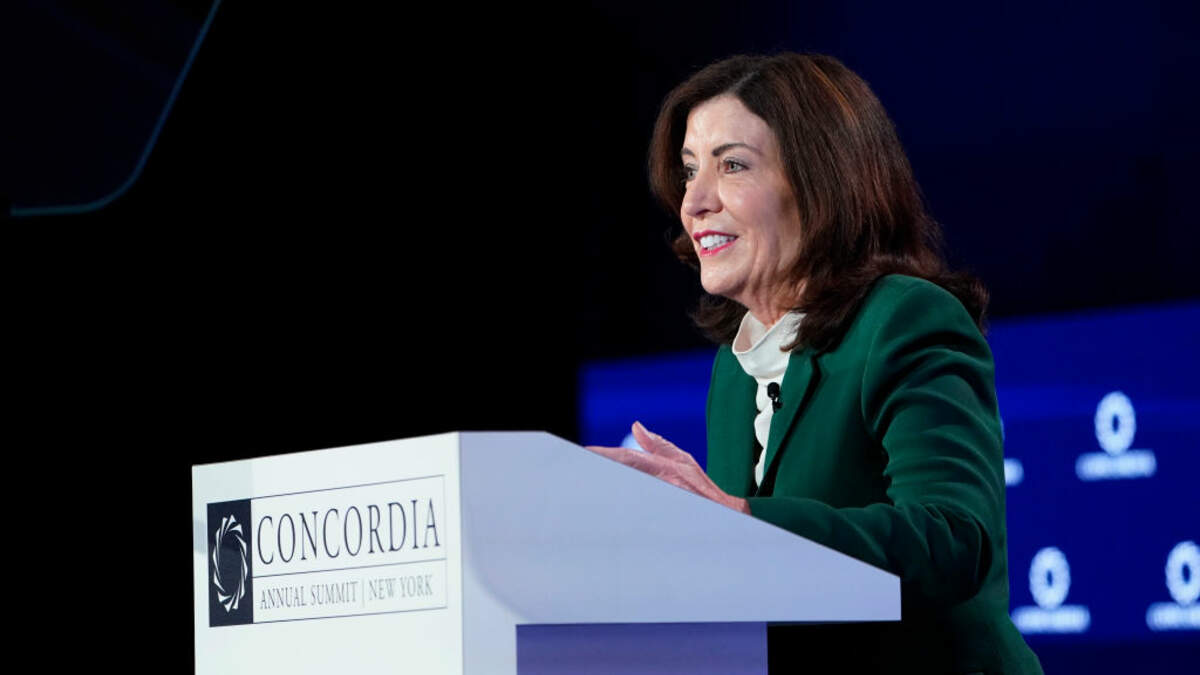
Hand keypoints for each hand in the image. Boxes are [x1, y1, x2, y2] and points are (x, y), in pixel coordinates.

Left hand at [586, 421, 749, 513]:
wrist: (734, 518)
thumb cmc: (706, 490)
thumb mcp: (684, 462)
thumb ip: (659, 445)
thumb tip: (636, 426)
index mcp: (666, 468)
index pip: (628, 458)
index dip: (604, 455)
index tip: (583, 452)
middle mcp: (666, 483)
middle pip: (625, 474)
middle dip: (602, 471)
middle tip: (576, 469)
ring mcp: (669, 501)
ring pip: (631, 496)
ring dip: (612, 492)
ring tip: (589, 488)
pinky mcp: (672, 519)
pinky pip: (643, 515)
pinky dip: (628, 512)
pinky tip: (614, 514)